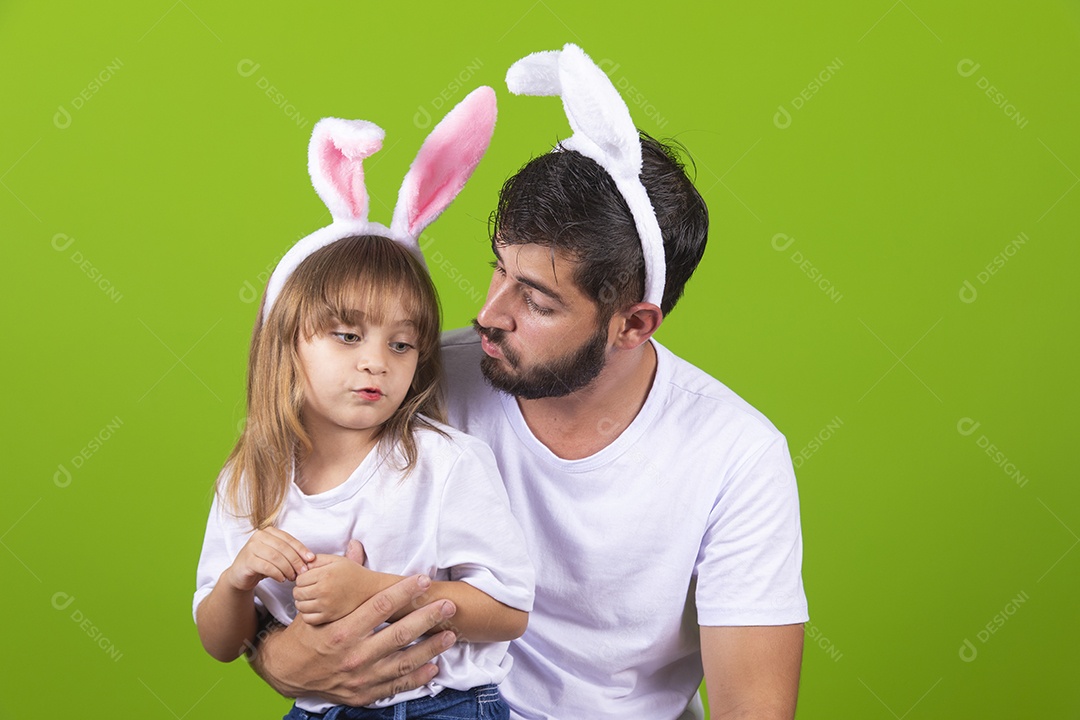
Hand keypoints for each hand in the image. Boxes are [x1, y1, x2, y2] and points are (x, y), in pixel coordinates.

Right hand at [224, 527, 314, 591]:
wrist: (240, 575)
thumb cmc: (261, 564)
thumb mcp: (277, 556)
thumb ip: (290, 553)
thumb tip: (310, 558)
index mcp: (269, 531)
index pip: (289, 539)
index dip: (301, 549)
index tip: (311, 559)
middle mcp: (259, 536)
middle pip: (283, 548)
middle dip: (296, 561)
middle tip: (303, 572)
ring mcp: (251, 547)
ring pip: (276, 557)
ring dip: (287, 569)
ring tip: (292, 577)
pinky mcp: (247, 560)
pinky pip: (266, 567)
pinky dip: (277, 574)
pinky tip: (282, 579)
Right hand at [250, 574, 457, 704]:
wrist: (285, 673)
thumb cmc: (304, 635)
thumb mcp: (316, 607)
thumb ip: (341, 579)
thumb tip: (356, 546)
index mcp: (341, 631)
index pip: (379, 607)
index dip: (404, 592)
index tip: (423, 580)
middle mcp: (353, 656)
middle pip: (398, 635)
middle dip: (427, 619)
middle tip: (448, 606)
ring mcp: (360, 678)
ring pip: (403, 663)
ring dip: (430, 648)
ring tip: (450, 635)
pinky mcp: (364, 694)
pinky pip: (396, 686)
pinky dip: (418, 678)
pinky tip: (434, 667)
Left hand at [294, 547, 381, 624]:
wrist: (370, 590)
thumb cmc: (353, 573)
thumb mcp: (337, 560)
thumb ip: (318, 559)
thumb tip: (302, 565)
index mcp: (325, 574)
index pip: (299, 579)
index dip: (303, 578)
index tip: (311, 579)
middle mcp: (324, 590)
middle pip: (297, 593)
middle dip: (301, 590)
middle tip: (310, 588)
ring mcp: (326, 605)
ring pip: (300, 606)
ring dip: (303, 602)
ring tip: (312, 598)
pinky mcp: (329, 617)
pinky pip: (307, 618)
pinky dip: (308, 614)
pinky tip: (315, 608)